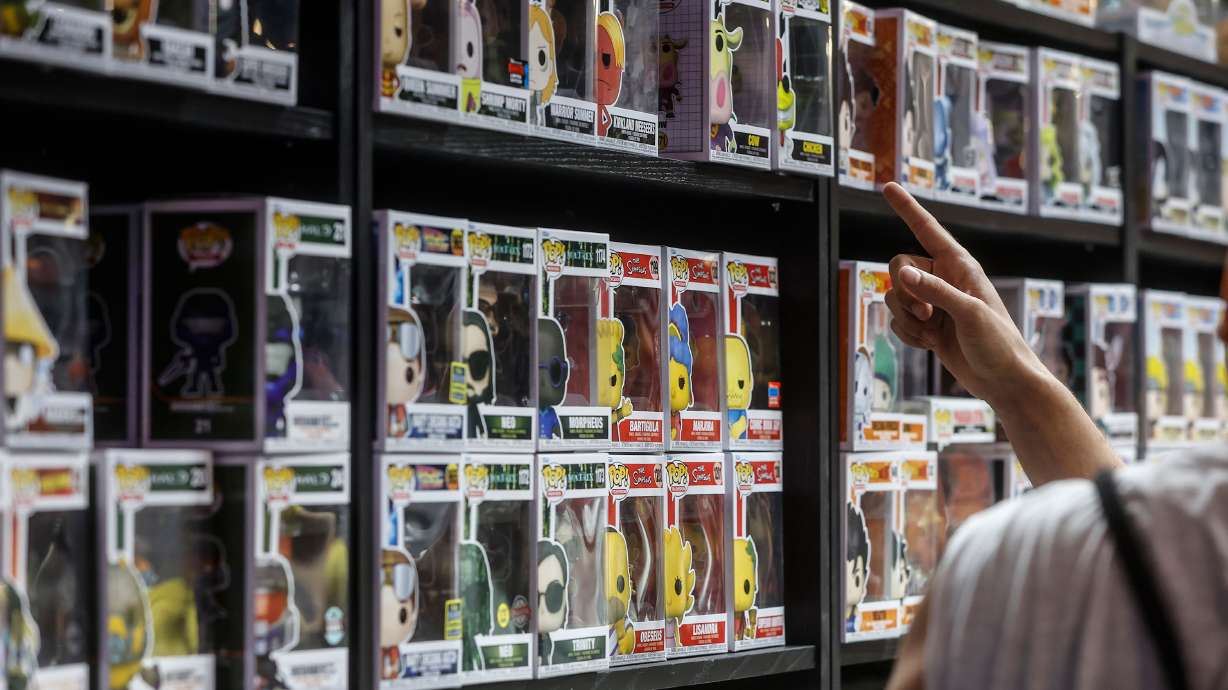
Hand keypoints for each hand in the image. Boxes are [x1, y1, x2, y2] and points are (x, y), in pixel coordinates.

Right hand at [881, 183, 1046, 408]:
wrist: (1003, 381)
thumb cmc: (998, 343)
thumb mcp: (969, 314)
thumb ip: (934, 291)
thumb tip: (900, 273)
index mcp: (960, 266)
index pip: (927, 229)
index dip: (907, 208)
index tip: (888, 186)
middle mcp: (943, 278)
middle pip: (898, 266)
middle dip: (904, 293)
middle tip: (927, 315)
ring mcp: (932, 302)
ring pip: (894, 296)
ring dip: (906, 318)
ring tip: (931, 334)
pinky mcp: (925, 325)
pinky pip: (897, 320)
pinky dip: (907, 335)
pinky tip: (929, 346)